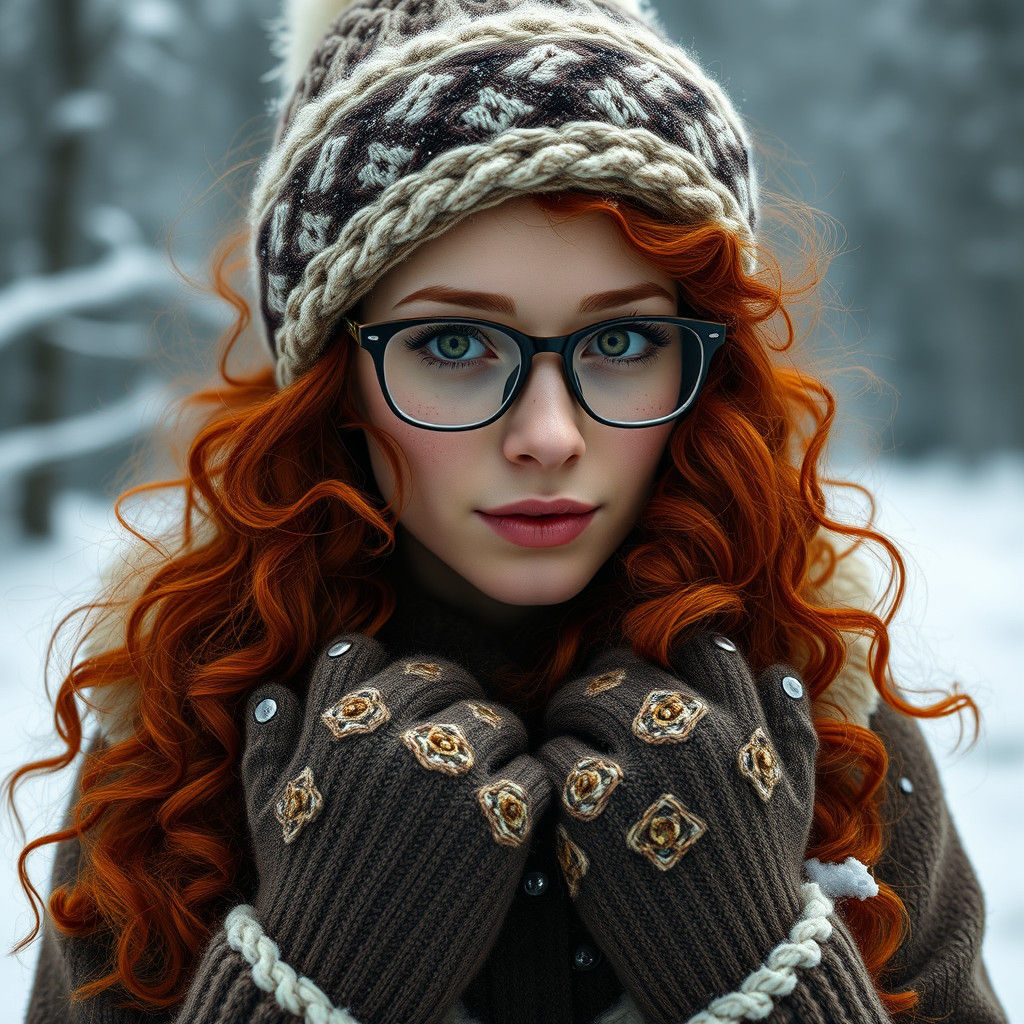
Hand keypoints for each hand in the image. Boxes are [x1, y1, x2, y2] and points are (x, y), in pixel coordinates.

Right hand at [241, 634, 551, 1023]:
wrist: (338, 976)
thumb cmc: (302, 888)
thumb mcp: (268, 811)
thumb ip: (269, 744)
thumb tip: (269, 693)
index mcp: (333, 731)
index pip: (358, 652)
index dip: (383, 671)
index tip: (404, 697)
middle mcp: (388, 740)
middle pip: (440, 676)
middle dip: (451, 698)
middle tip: (459, 731)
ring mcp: (444, 775)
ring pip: (494, 718)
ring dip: (497, 742)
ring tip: (488, 772)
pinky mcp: (491, 816)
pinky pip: (528, 770)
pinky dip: (524, 787)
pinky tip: (506, 812)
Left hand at [535, 631, 817, 1023]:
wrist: (732, 960)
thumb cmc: (764, 872)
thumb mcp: (795, 797)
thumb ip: (792, 730)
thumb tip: (783, 673)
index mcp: (740, 728)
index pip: (705, 650)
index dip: (677, 652)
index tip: (658, 671)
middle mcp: (691, 738)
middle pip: (628, 668)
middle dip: (607, 678)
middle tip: (595, 698)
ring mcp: (641, 770)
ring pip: (583, 699)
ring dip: (570, 711)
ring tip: (570, 729)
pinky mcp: (595, 808)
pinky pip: (556, 752)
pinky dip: (552, 758)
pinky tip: (561, 777)